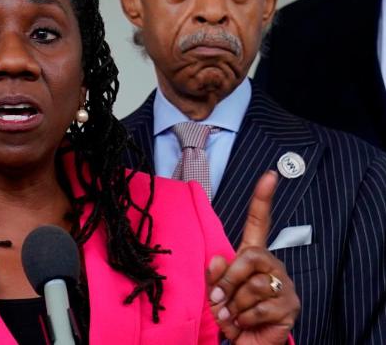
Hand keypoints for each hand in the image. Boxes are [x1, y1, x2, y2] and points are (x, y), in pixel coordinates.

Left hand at [206, 171, 299, 343]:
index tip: (269, 175)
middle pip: (250, 257)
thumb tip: (218, 259)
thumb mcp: (215, 291)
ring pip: (254, 285)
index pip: (260, 222)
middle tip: (217, 299)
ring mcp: (284, 285)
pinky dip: (244, 318)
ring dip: (234, 304)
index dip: (263, 199)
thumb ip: (214, 274)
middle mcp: (272, 265)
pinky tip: (243, 323)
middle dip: (229, 279)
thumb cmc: (229, 313)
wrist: (244, 342)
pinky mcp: (290, 307)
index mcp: (253, 255)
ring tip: (232, 314)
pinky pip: (260, 307)